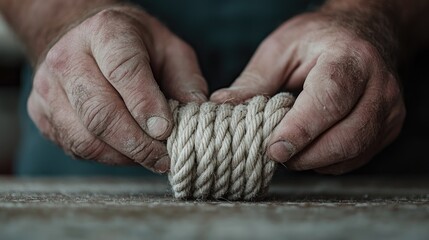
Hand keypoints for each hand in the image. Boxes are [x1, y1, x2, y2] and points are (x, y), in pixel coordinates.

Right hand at [28, 5, 207, 171]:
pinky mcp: (42, 113)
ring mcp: (49, 87)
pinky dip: (107, 157)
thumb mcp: (170, 50)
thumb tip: (199, 115)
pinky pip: (76, 147)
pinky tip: (127, 152)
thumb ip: (187, 81)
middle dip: (138, 144)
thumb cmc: (135, 47)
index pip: (124, 71)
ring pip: (85, 137)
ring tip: (150, 158)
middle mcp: (68, 57)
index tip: (166, 131)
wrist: (85, 41)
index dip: (146, 106)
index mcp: (106, 32)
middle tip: (164, 158)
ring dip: (123, 156)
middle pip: (100, 112)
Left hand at [211, 12, 405, 173]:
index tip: (273, 149)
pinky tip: (311, 148)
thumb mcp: (280, 50)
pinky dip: (328, 162)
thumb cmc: (318, 39)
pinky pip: (357, 158)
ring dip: (314, 161)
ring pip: (353, 152)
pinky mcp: (389, 126)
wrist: (363, 34)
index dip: (300, 130)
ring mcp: (389, 108)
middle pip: (346, 136)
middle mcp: (378, 85)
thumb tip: (223, 106)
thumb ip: (254, 81)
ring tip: (290, 148)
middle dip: (304, 155)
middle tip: (274, 153)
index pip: (329, 99)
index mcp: (350, 58)